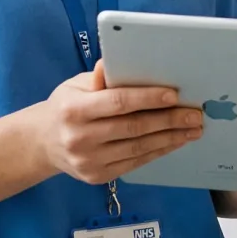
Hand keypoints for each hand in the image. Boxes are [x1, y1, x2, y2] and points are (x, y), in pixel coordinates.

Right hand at [23, 61, 202, 184]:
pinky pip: (135, 163)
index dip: (148, 98)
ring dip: (170, 138)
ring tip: (192, 129)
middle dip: (169, 120)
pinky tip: (174, 142)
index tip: (174, 94)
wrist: (42, 143)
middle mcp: (80, 138)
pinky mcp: (98, 176)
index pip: (117, 102)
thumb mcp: (75, 85)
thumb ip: (101, 78)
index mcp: (74, 110)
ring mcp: (89, 161)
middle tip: (194, 114)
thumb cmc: (65, 107)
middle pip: (133, 127)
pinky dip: (158, 151)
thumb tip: (120, 61)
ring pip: (138, 148)